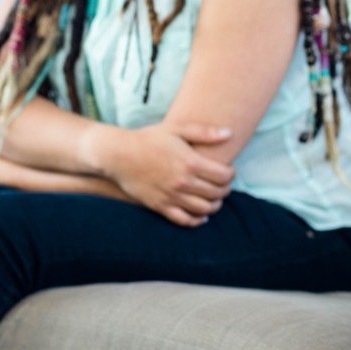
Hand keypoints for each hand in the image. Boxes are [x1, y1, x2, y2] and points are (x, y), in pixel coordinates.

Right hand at [102, 122, 235, 226]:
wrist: (119, 155)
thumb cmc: (149, 139)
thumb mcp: (177, 129)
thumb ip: (205, 132)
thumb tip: (230, 133)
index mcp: (190, 163)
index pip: (224, 176)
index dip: (232, 174)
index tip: (230, 170)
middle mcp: (183, 182)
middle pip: (216, 193)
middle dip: (225, 189)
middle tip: (224, 184)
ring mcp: (171, 196)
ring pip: (204, 209)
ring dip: (215, 205)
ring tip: (215, 198)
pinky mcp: (160, 206)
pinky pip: (184, 220)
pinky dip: (197, 221)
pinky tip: (202, 216)